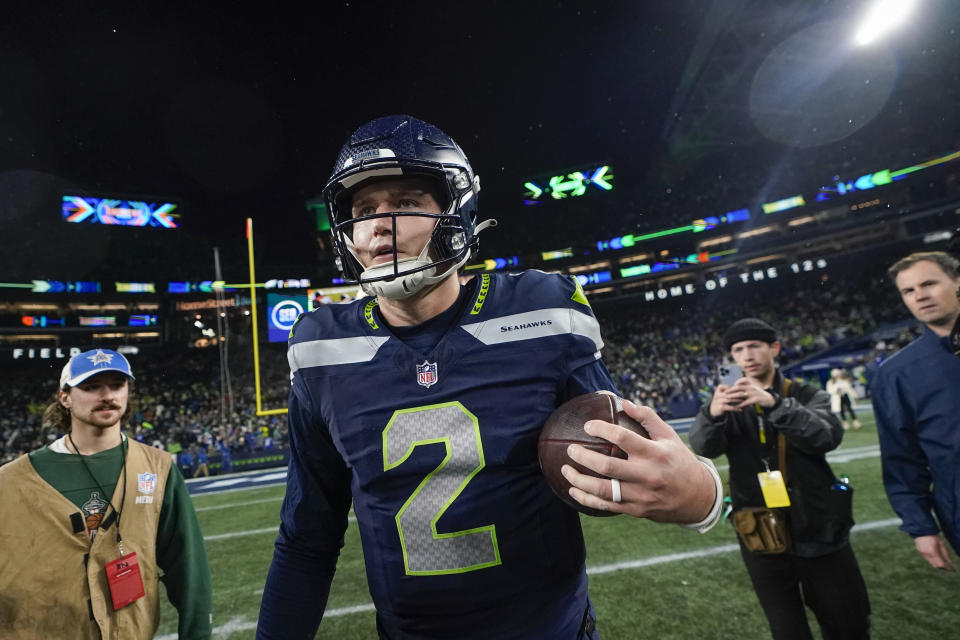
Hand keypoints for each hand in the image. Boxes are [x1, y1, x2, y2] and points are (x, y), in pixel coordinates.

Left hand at [560, 402, 716, 522]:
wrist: (696, 497)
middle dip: (584, 457)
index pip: (623, 439)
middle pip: (608, 467)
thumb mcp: (669, 436)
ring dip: (579, 481)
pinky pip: (606, 506)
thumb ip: (647, 417)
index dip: (602, 430)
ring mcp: (640, 496)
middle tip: (571, 449)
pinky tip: (573, 491)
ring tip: (565, 469)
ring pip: (603, 490)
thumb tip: (624, 402)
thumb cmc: (679, 461)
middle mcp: (647, 476)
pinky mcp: (635, 510)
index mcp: (654, 454)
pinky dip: (586, 500)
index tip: (587, 426)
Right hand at [708, 384, 745, 416]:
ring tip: (743, 400)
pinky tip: (740, 409)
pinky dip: (736, 408)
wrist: (714, 410)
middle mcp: (717, 395)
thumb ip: (728, 391)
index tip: (740, 387)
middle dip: (737, 393)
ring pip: (729, 400)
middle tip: (745, 393)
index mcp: (718, 391)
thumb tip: (738, 387)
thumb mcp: (722, 394)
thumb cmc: (721, 400)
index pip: (723, 386)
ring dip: (737, 400)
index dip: (731, 387)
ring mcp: (718, 401)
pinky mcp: (721, 407)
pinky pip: (729, 407)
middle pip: (728, 393)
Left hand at [729, 378, 775, 409]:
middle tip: (725, 393)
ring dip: (734, 397)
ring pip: (741, 394)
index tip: (728, 388)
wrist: (769, 400)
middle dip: (731, 390)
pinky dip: (740, 404)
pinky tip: (736, 406)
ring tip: (728, 399)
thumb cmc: (759, 394)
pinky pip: (746, 402)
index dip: (734, 384)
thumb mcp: (753, 389)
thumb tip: (736, 388)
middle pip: (739, 387)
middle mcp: (751, 387)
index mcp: (751, 384)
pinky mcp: (755, 399)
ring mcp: (753, 393)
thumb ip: (746, 388)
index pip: (741, 382)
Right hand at [914, 534, 954, 570]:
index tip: (952, 569)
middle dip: (942, 567)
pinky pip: (927, 558)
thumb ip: (946, 553)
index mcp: (933, 552)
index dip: (947, 568)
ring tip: (942, 561)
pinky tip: (935, 556)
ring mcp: (922, 553)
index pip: (941, 564)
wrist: (921, 530)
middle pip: (936, 565)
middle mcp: (927, 554)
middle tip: (948, 566)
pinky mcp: (920, 552)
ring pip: (931, 563)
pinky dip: (932, 559)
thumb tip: (949, 562)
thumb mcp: (942, 543)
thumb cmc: (933, 536)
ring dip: (937, 563)